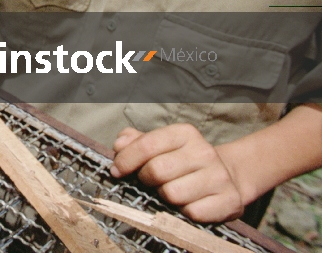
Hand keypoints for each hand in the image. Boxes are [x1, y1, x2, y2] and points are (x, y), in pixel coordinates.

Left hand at [111, 124, 243, 221]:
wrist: (228, 177)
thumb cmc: (183, 161)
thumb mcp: (161, 145)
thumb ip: (136, 141)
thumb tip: (119, 144)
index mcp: (185, 133)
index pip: (147, 145)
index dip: (126, 160)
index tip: (117, 170)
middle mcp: (204, 152)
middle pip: (157, 171)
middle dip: (146, 179)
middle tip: (149, 182)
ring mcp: (219, 177)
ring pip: (173, 194)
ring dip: (164, 197)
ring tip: (171, 190)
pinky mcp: (228, 201)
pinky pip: (192, 213)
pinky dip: (184, 212)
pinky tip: (188, 203)